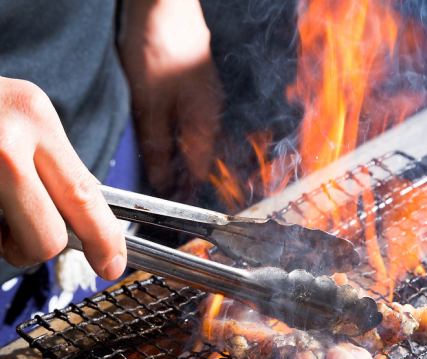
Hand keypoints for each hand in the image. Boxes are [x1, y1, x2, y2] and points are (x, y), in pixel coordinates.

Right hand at [0, 77, 126, 278]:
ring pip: (7, 244)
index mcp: (35, 118)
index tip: (112, 264)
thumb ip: (55, 165)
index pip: (85, 195)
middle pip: (47, 236)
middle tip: (26, 238)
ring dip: (5, 240)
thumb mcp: (24, 118)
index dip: (104, 239)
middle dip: (41, 248)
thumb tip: (89, 220)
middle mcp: (3, 141)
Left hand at [119, 0, 222, 195]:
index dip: (187, 191)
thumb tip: (161, 179)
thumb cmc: (159, 50)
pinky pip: (190, 123)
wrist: (165, 4)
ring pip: (195, 141)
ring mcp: (206, 101)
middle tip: (166, 192)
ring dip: (181, 158)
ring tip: (162, 170)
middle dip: (185, 177)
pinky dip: (179, 137)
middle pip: (200, 158)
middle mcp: (212, 116)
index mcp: (205, 125)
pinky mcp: (195, 88)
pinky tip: (164, 138)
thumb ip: (157, 145)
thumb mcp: (150, 104)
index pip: (200, 171)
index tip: (174, 205)